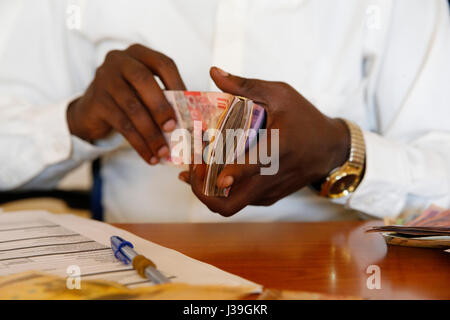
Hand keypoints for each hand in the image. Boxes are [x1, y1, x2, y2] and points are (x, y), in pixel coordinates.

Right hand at [67, 44, 185, 164]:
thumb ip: (165, 97)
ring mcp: (104, 79)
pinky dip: (139, 144)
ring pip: (133, 107)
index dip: (179, 85)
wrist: (91, 110)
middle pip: (144, 80)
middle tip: (173, 128)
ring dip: (151, 133)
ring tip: (163, 151)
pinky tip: (149, 157)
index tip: (189, 108)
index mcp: (138, 53)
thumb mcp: (145, 91)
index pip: (163, 63)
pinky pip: (122, 125)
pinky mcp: (97, 102)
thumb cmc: (129, 98)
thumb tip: (192, 120)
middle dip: (161, 106)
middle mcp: (118, 60)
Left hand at [180, 67, 349, 215]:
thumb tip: (214, 73)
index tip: (198, 168)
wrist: (330, 148)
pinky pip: (240, 200)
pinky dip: (223, 190)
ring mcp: (269, 192)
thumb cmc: (306, 119)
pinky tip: (213, 171)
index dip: (222, 174)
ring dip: (209, 190)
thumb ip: (246, 85)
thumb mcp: (281, 95)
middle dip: (202, 192)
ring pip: (231, 205)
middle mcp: (271, 178)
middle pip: (230, 205)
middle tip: (192, 169)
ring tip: (198, 167)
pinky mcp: (269, 198)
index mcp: (276, 148)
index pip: (248, 169)